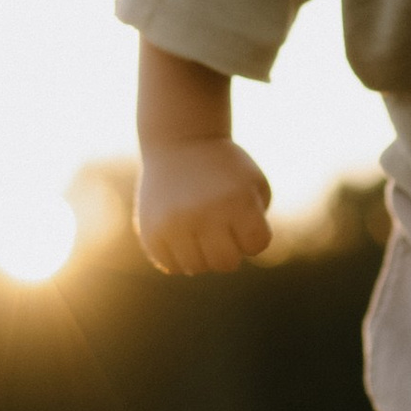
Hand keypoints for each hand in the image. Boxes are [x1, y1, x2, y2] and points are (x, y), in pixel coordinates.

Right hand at [135, 137, 273, 273]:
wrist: (180, 141)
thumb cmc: (224, 167)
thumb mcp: (254, 184)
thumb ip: (258, 223)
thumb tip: (237, 257)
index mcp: (236, 201)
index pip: (255, 246)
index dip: (253, 234)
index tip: (243, 215)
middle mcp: (204, 214)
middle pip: (226, 263)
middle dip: (229, 249)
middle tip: (221, 226)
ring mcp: (174, 225)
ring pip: (197, 268)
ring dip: (203, 254)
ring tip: (200, 228)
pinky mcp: (151, 232)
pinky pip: (171, 266)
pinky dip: (179, 256)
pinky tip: (181, 233)